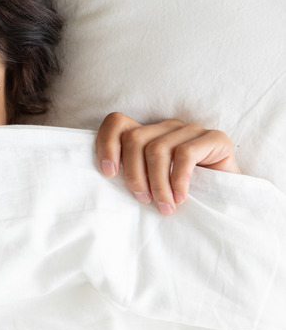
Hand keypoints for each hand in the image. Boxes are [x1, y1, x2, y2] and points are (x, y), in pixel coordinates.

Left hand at [95, 112, 239, 215]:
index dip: (106, 144)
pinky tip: (180, 197)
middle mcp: (166, 127)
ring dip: (157, 183)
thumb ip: (129, 175)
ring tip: (163, 206)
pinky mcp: (214, 138)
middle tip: (143, 200)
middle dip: (134, 175)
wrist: (226, 200)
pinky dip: (178, 179)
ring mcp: (190, 130)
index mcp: (147, 134)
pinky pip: (185, 154)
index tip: (108, 174)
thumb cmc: (179, 195)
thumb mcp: (148, 184)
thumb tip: (103, 181)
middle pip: (134, 139)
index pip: (117, 123)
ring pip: (157, 149)